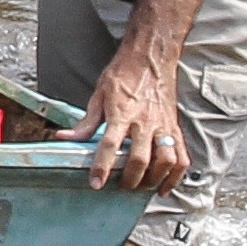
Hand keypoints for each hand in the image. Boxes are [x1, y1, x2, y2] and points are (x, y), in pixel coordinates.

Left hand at [85, 53, 188, 196]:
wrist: (150, 58)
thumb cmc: (124, 74)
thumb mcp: (98, 95)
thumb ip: (86, 122)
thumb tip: (65, 138)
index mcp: (121, 113)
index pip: (108, 145)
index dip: (101, 167)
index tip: (96, 183)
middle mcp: (144, 122)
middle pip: (139, 158)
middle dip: (130, 178)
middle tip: (120, 187)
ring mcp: (162, 126)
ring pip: (165, 160)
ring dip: (154, 179)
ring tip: (142, 186)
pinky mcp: (175, 128)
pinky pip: (181, 156)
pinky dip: (176, 175)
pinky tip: (165, 184)